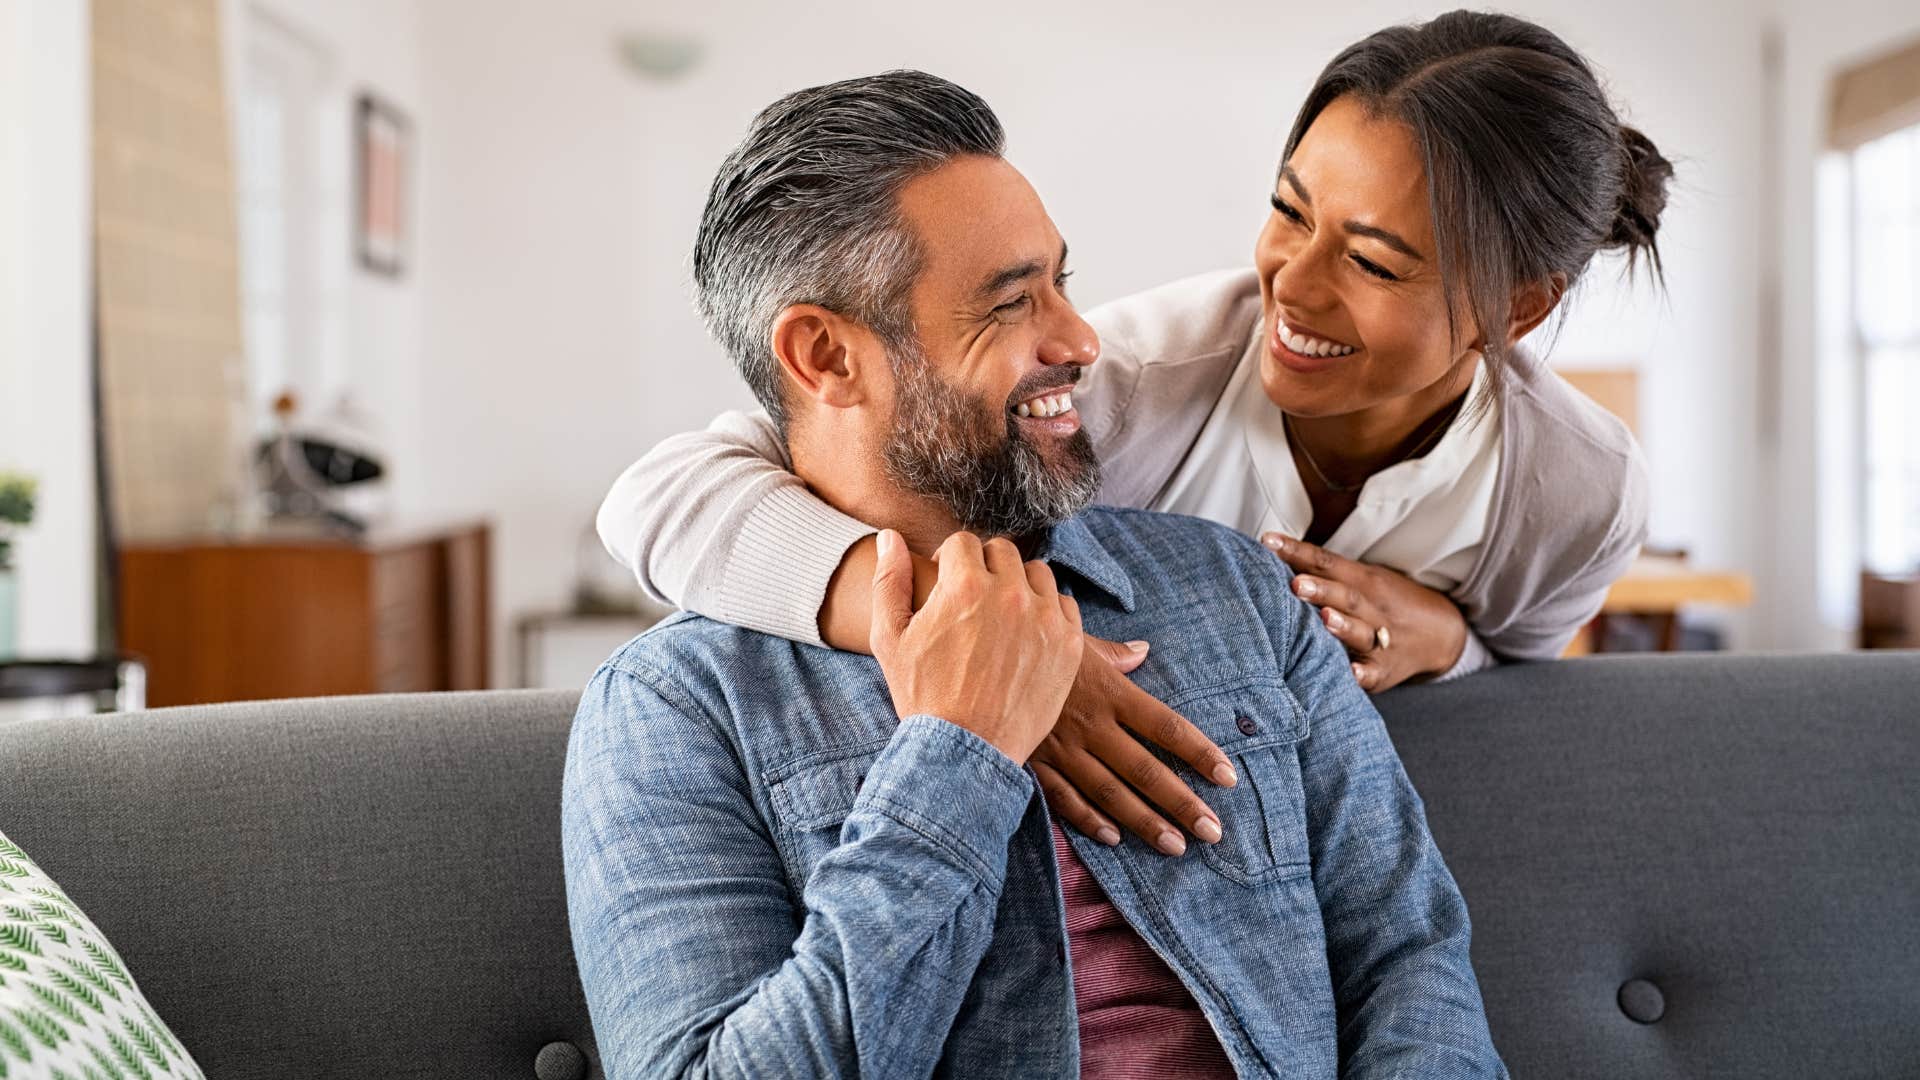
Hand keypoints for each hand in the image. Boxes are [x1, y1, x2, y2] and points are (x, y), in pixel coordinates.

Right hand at [870, 530, 1083, 763]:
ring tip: (1003, 615)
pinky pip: (1064, 605)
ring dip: (1019, 585)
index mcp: (964, 585)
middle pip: (1002, 551)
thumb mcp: (890, 638)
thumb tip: (890, 537)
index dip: (950, 560)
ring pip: (1037, 573)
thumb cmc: (922, 695)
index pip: (963, 542)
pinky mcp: (1069, 643)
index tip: (948, 583)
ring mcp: (1044, 618)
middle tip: (974, 600)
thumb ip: (889, 580)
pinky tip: (1027, 634)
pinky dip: (1047, 612)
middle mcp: (1009, 594)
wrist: (965, 750)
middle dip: (985, 568)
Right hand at [1030, 637, 1237, 855]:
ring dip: (1145, 822)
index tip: (1227, 777)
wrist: (974, 653)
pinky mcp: (1034, 762)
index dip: (1199, 753)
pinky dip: (1089, 820)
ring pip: (1110, 792)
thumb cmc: (1030, 641)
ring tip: (1175, 846)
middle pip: (1146, 770)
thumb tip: (1143, 651)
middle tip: (1213, 831)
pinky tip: (1114, 838)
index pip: (1165, 726)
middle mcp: (1091, 724)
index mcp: (1109, 691)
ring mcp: (1061, 747)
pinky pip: (1065, 798)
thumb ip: (1114, 653)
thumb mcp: (1074, 638)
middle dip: (1182, 803)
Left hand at [1261, 533, 1468, 692]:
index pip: (1327, 562)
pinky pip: (1373, 672)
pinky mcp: (1384, 671)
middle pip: (1345, 595)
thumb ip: (1324, 571)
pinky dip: (1363, 674)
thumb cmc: (1385, 602)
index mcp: (1363, 580)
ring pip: (1361, 632)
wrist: (1441, 634)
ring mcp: (1381, 639)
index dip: (1297, 552)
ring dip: (1342, 626)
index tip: (1267, 542)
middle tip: (1295, 584)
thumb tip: (1272, 552)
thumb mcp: (1363, 579)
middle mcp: (1373, 607)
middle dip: (1320, 590)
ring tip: (1324, 619)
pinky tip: (1351, 673)